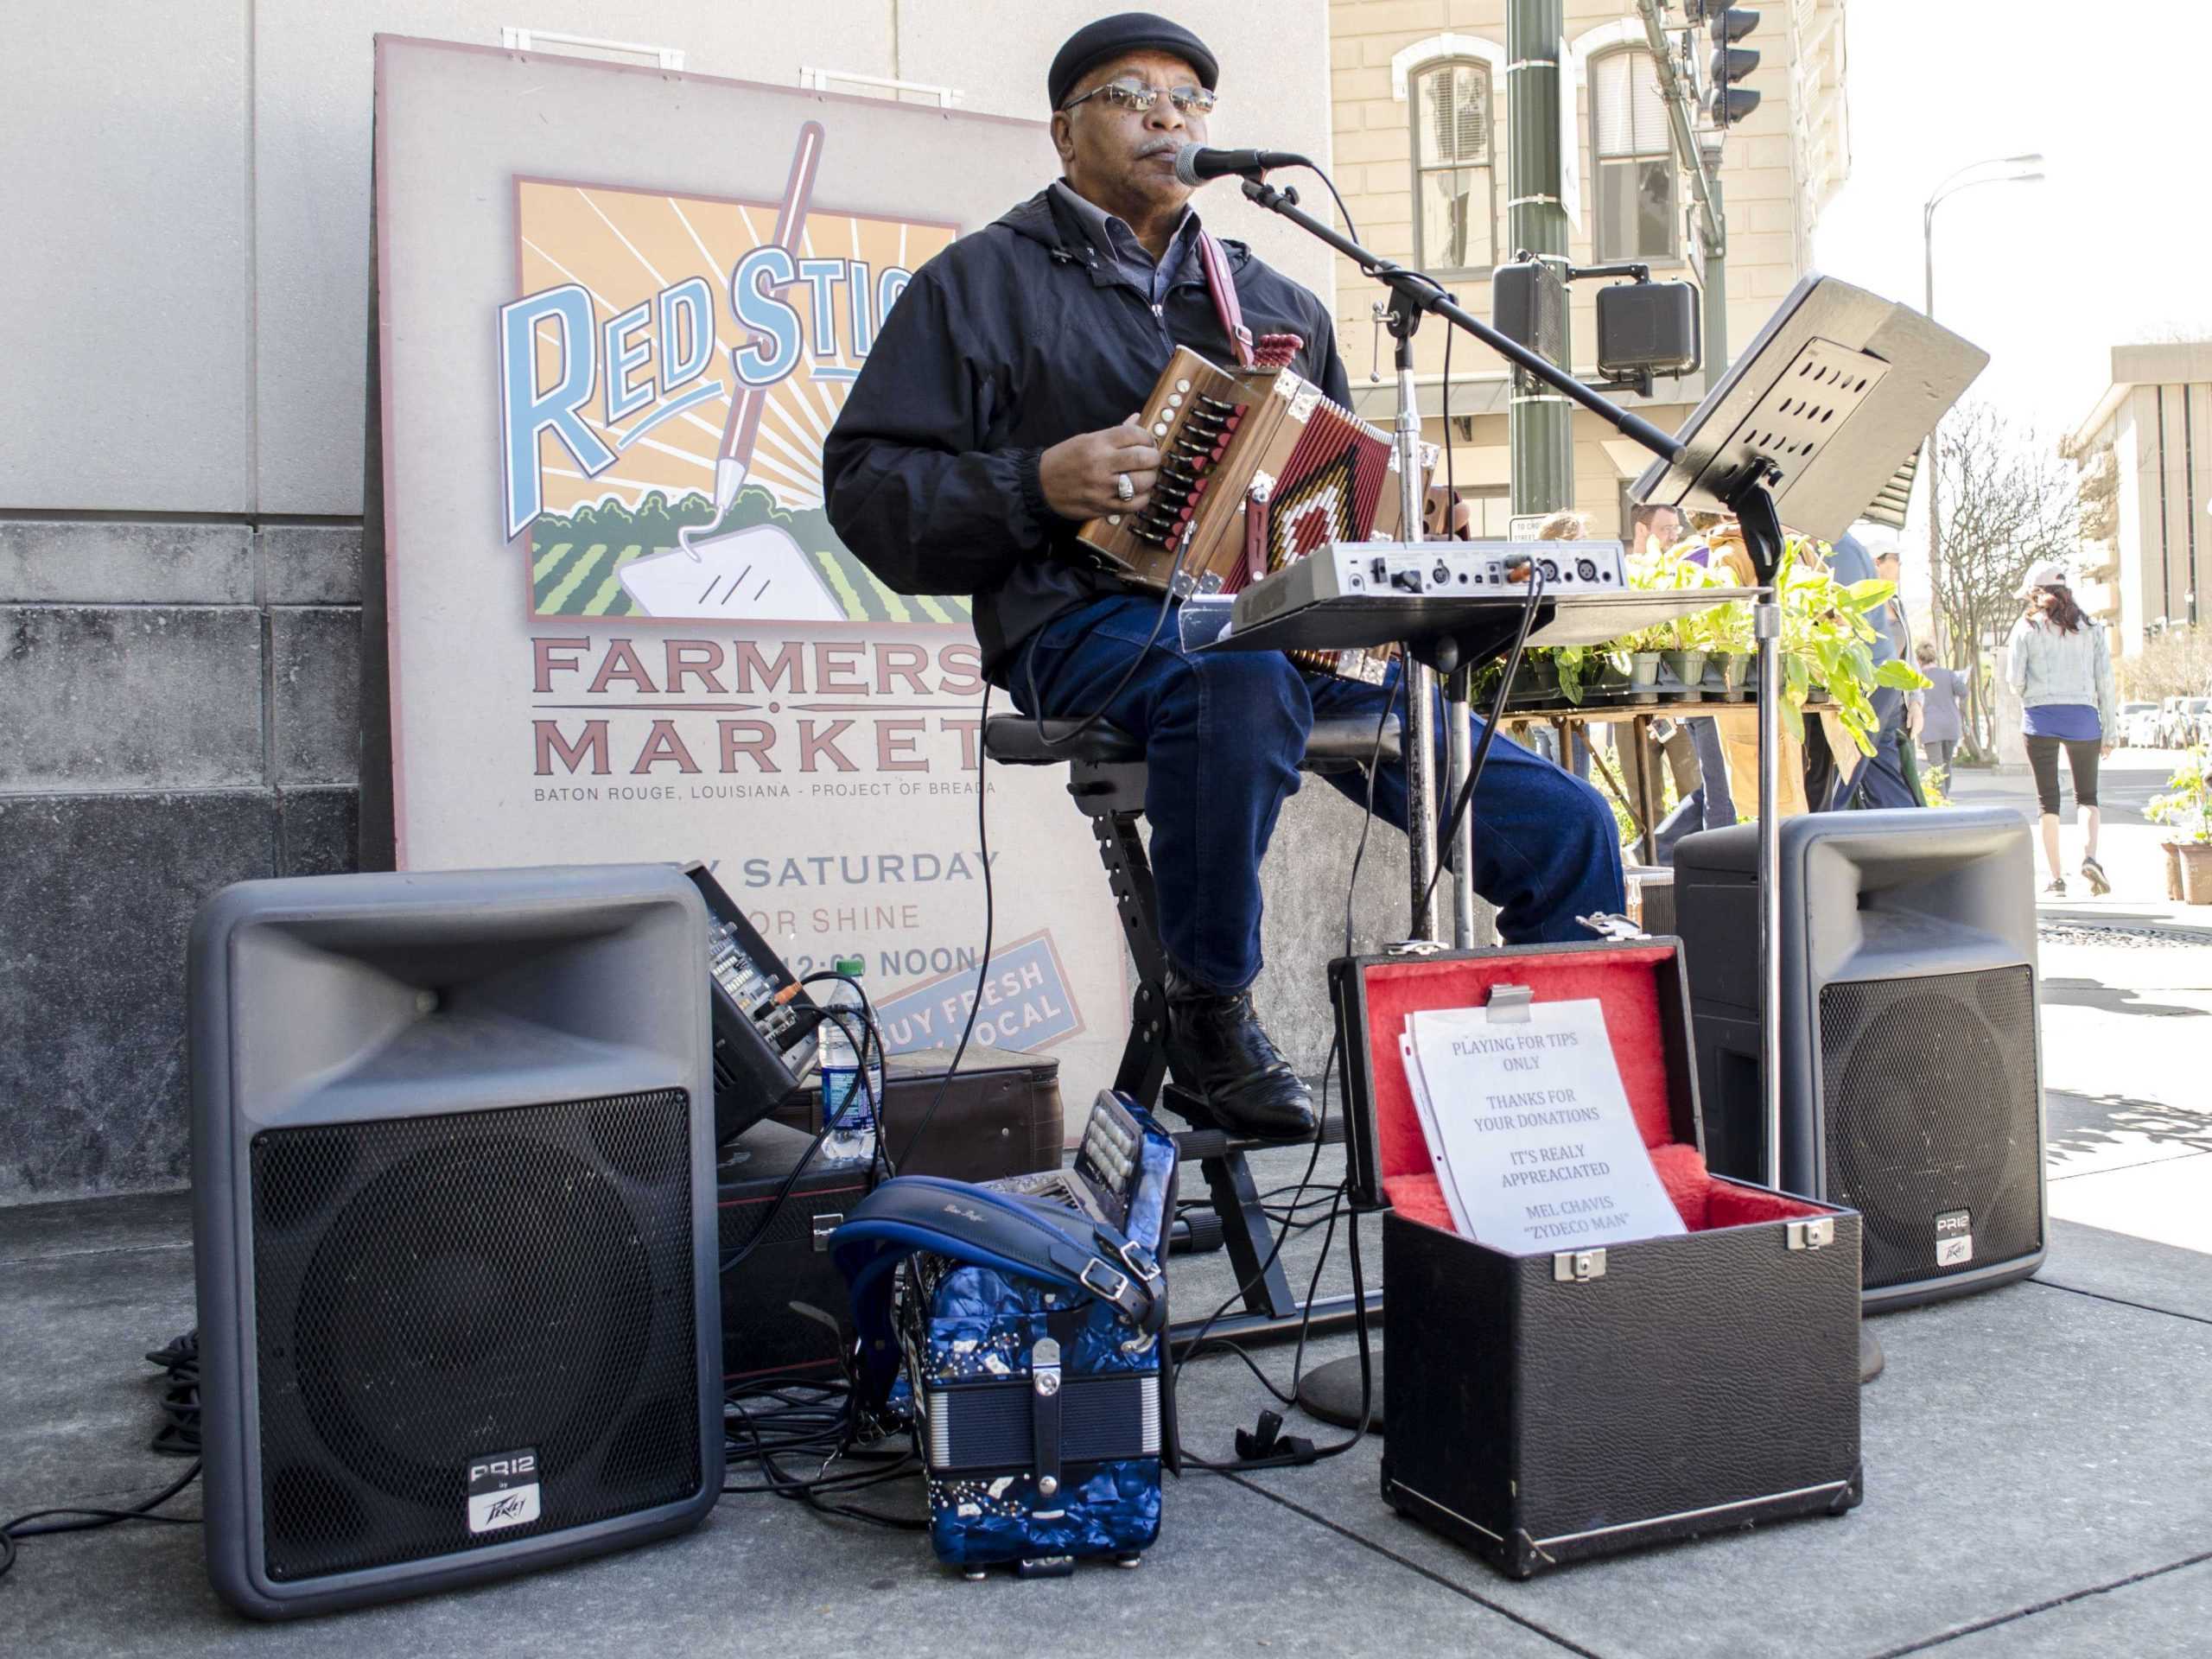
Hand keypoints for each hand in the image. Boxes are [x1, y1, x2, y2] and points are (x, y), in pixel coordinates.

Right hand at [1040, 416, 1161, 519]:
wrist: (1039, 485)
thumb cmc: (1063, 459)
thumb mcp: (1085, 439)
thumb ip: (1114, 432)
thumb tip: (1137, 419)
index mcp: (1097, 443)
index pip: (1135, 434)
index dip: (1148, 438)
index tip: (1147, 442)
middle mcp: (1102, 464)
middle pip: (1144, 458)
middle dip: (1154, 458)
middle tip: (1151, 459)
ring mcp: (1103, 487)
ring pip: (1143, 481)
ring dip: (1150, 478)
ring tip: (1144, 476)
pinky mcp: (1103, 506)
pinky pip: (1135, 504)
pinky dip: (1143, 498)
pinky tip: (1138, 493)